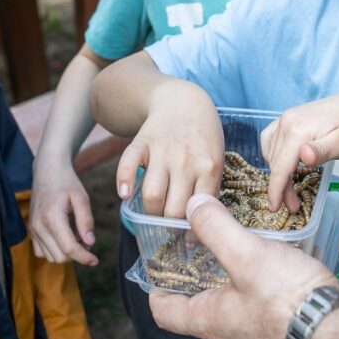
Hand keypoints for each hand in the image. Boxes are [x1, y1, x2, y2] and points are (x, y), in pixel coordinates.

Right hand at [29, 160, 97, 265]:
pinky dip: (55, 250)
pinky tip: (64, 237)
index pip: (69, 248)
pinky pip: (42, 252)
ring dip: (66, 253)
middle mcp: (39, 226)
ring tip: (76, 236)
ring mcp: (33, 229)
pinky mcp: (31, 230)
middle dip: (76, 254)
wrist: (47, 171)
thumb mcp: (82, 198)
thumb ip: (86, 221)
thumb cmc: (66, 182)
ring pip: (51, 257)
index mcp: (52, 217)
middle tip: (87, 241)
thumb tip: (90, 243)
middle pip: (60, 257)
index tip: (95, 260)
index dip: (84, 258)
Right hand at [115, 81, 223, 217]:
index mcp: (208, 168)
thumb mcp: (216, 159)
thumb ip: (209, 189)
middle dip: (168, 226)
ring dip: (149, 212)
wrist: (182, 101)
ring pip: (151, 195)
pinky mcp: (142, 142)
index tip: (188, 237)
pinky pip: (128, 164)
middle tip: (168, 230)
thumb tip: (201, 227)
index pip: (198, 210)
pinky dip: (123, 181)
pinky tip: (124, 194)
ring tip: (153, 215)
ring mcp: (163, 151)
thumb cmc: (203, 137)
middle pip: (172, 209)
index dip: (192, 229)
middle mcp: (185, 161)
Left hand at [149, 194, 336, 338]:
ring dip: (234, 279)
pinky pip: (264, 307)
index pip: (164, 312)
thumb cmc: (289, 299)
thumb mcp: (247, 254)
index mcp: (210, 322)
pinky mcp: (283, 333)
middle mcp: (229, 337)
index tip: (162, 263)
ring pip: (234, 306)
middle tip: (204, 245)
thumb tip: (192, 205)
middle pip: (200, 307)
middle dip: (199, 276)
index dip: (157, 287)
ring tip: (243, 248)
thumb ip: (216, 228)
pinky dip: (264, 285)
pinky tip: (281, 261)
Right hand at [260, 94, 338, 211]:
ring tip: (291, 189)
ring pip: (271, 153)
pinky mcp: (287, 118)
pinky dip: (272, 155)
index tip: (273, 209)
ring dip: (279, 173)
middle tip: (293, 205)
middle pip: (276, 163)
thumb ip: (322, 151)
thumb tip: (303, 156)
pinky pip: (270, 139)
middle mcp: (285, 122)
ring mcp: (284, 118)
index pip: (280, 166)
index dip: (275, 190)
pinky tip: (283, 164)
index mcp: (297, 130)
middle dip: (281, 187)